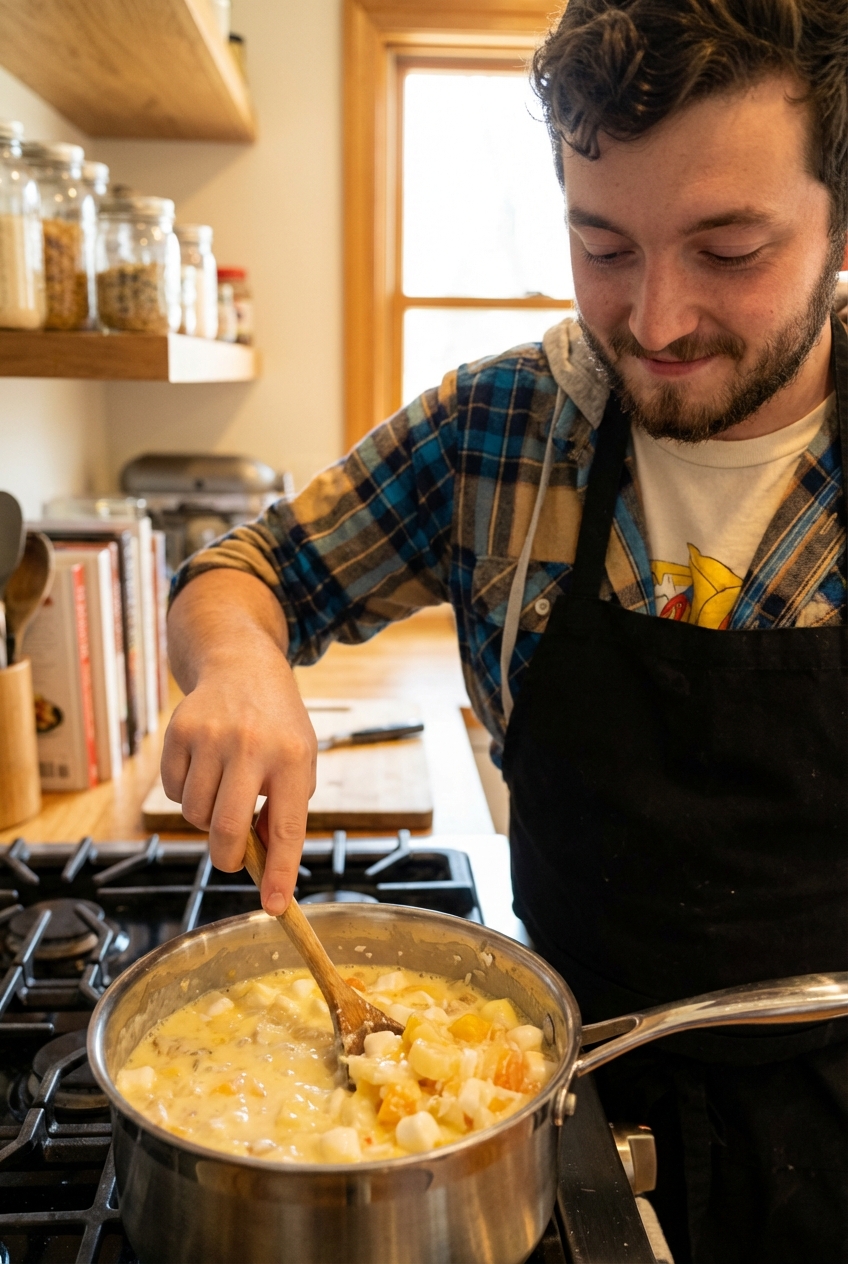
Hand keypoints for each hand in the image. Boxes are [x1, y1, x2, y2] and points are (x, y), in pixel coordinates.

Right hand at [162, 570, 316, 912]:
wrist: (241, 665)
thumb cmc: (276, 724)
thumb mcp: (299, 760)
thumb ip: (283, 810)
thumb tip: (260, 862)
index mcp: (293, 757)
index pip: (287, 827)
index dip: (279, 871)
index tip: (274, 905)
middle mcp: (252, 746)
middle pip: (228, 828)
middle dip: (227, 857)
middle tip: (231, 858)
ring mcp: (212, 737)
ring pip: (196, 814)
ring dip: (206, 820)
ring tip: (223, 791)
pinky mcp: (179, 732)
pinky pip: (173, 792)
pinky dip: (186, 795)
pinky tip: (203, 769)